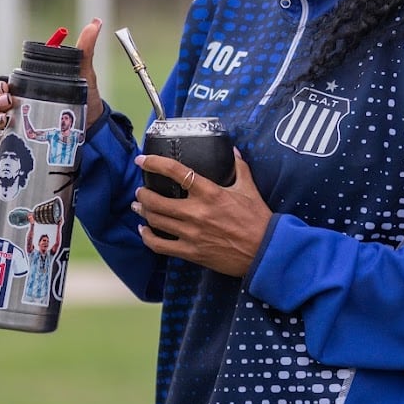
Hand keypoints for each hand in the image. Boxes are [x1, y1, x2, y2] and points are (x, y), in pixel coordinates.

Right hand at [0, 17, 104, 154]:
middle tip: (8, 104)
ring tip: (5, 121)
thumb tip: (96, 23)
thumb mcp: (83, 75)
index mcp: (27, 90)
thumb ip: (85, 50)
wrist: (93, 132)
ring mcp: (17, 127)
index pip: (3, 86)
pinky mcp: (19, 144)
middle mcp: (18, 108)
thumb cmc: (84, 101)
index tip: (6, 88)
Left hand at [132, 149, 271, 277]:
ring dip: (143, 211)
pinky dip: (148, 237)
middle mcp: (197, 212)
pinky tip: (144, 231)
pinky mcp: (191, 252)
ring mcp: (192, 233)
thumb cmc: (258, 219)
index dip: (155, 163)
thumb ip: (239, 167)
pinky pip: (160, 245)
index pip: (176, 172)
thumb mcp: (249, 188)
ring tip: (139, 206)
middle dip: (143, 193)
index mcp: (210, 193)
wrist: (264, 252)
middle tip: (141, 190)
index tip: (142, 160)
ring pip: (156, 221)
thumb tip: (233, 151)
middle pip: (157, 200)